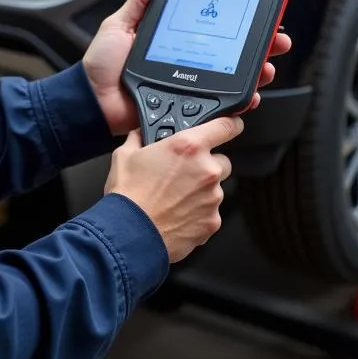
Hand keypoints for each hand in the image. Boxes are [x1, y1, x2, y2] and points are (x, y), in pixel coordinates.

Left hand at [82, 0, 292, 135]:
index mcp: (177, 37)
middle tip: (276, 39)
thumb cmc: (103, 66)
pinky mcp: (192, 105)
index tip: (259, 9)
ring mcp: (193, 83)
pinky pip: (223, 103)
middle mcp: (190, 59)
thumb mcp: (119, 25)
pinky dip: (242, 98)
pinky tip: (252, 92)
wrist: (94, 102)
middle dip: (262, 43)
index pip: (214, 24)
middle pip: (234, 49)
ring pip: (235, 75)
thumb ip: (139, 3)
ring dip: (258, 69)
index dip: (238, 18)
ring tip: (268, 64)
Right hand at [105, 116, 244, 261]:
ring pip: (216, 189)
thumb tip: (140, 134)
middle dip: (207, 165)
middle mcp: (206, 170)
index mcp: (188, 146)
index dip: (231, 124)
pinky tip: (178, 215)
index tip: (232, 125)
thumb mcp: (125, 154)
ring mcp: (212, 198)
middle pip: (222, 161)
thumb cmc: (129, 196)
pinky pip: (211, 212)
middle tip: (184, 174)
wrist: (129, 234)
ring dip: (201, 191)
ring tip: (175, 199)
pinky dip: (199, 213)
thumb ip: (139, 138)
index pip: (226, 126)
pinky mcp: (212, 222)